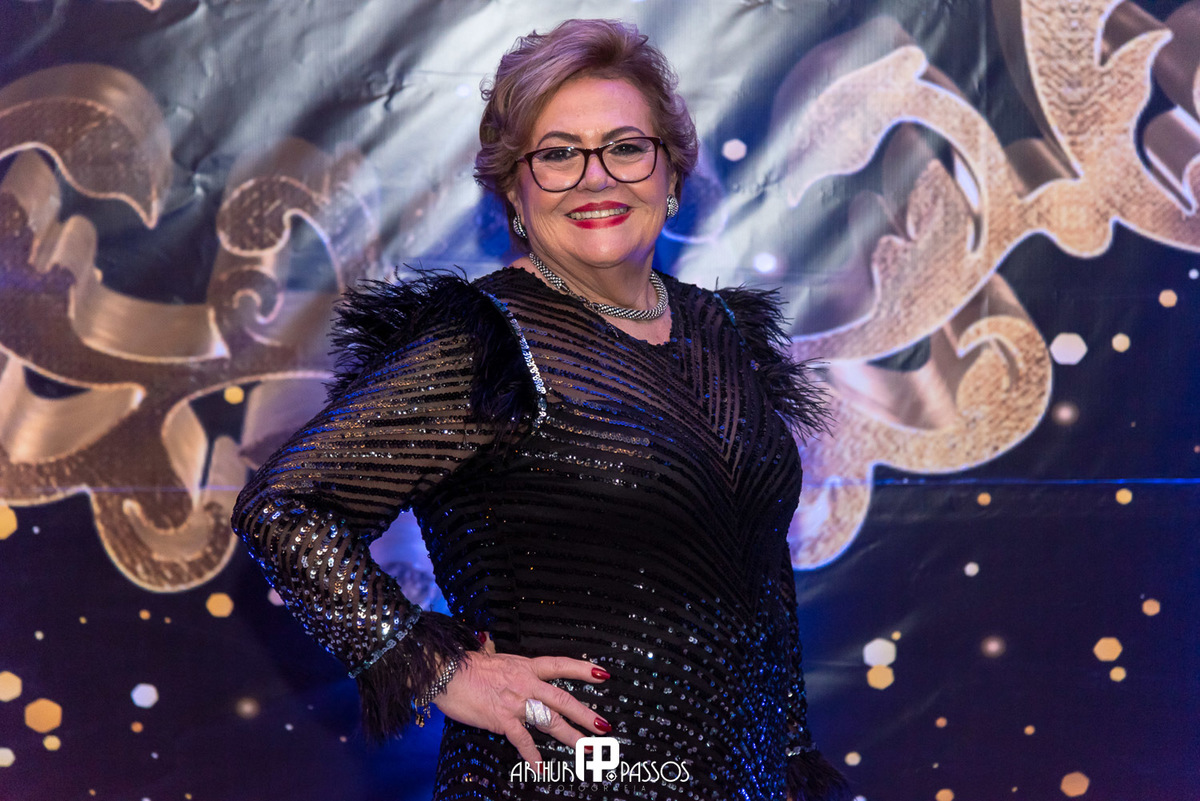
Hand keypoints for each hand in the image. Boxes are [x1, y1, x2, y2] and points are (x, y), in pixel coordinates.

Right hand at [432, 632, 611, 769]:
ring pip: (550, 720)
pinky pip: (523, 741)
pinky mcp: (502, 720)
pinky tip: (541, 769)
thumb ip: (498, 656)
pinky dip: (533, 756)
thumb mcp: (488, 655)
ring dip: (571, 737)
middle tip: (604, 727)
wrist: (446, 672)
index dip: (583, 669)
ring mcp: (516, 702)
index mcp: (525, 666)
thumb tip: (491, 644)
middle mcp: (525, 683)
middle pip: (563, 699)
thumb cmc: (464, 665)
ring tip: (587, 749)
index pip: (560, 665)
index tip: (603, 674)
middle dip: (585, 714)